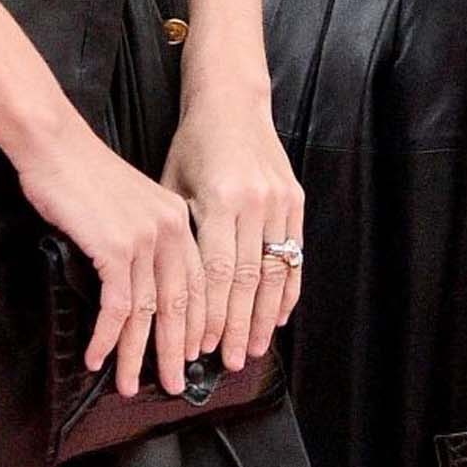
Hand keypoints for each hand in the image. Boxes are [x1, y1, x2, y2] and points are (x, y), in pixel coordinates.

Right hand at [10, 112, 201, 397]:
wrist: (52, 145)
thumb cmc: (80, 175)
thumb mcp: (127, 206)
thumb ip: (143, 241)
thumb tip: (141, 290)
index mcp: (179, 220)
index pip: (199, 284)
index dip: (196, 326)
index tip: (192, 357)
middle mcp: (170, 230)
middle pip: (182, 305)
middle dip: (175, 352)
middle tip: (175, 385)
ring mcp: (145, 238)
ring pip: (148, 312)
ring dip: (137, 355)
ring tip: (130, 384)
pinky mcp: (116, 247)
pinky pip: (117, 306)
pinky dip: (107, 337)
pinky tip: (96, 357)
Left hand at [161, 85, 304, 370]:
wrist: (233, 104)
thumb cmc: (193, 147)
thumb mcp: (173, 184)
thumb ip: (179, 235)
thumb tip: (169, 294)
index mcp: (219, 199)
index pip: (217, 271)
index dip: (213, 313)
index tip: (203, 346)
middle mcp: (254, 203)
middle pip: (248, 280)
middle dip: (239, 326)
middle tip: (231, 362)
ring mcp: (280, 203)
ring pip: (275, 272)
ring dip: (266, 316)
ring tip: (256, 349)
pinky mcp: (296, 201)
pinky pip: (295, 256)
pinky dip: (288, 290)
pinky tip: (279, 317)